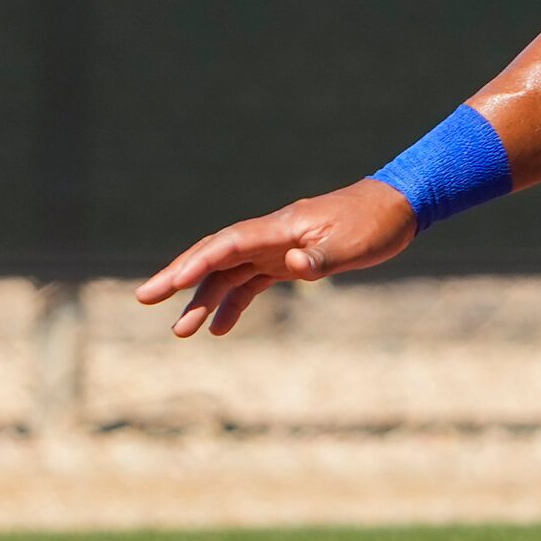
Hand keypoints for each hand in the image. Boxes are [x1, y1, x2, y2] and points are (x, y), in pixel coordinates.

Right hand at [134, 180, 418, 337]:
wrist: (395, 209)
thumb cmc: (373, 224)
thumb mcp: (353, 245)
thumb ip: (320, 257)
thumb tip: (292, 265)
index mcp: (279, 229)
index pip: (227, 245)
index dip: (197, 263)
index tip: (172, 284)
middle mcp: (269, 237)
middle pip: (213, 256)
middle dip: (178, 277)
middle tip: (144, 298)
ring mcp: (275, 249)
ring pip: (228, 274)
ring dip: (202, 300)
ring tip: (179, 331)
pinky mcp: (287, 261)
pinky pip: (250, 283)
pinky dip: (233, 304)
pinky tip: (219, 329)